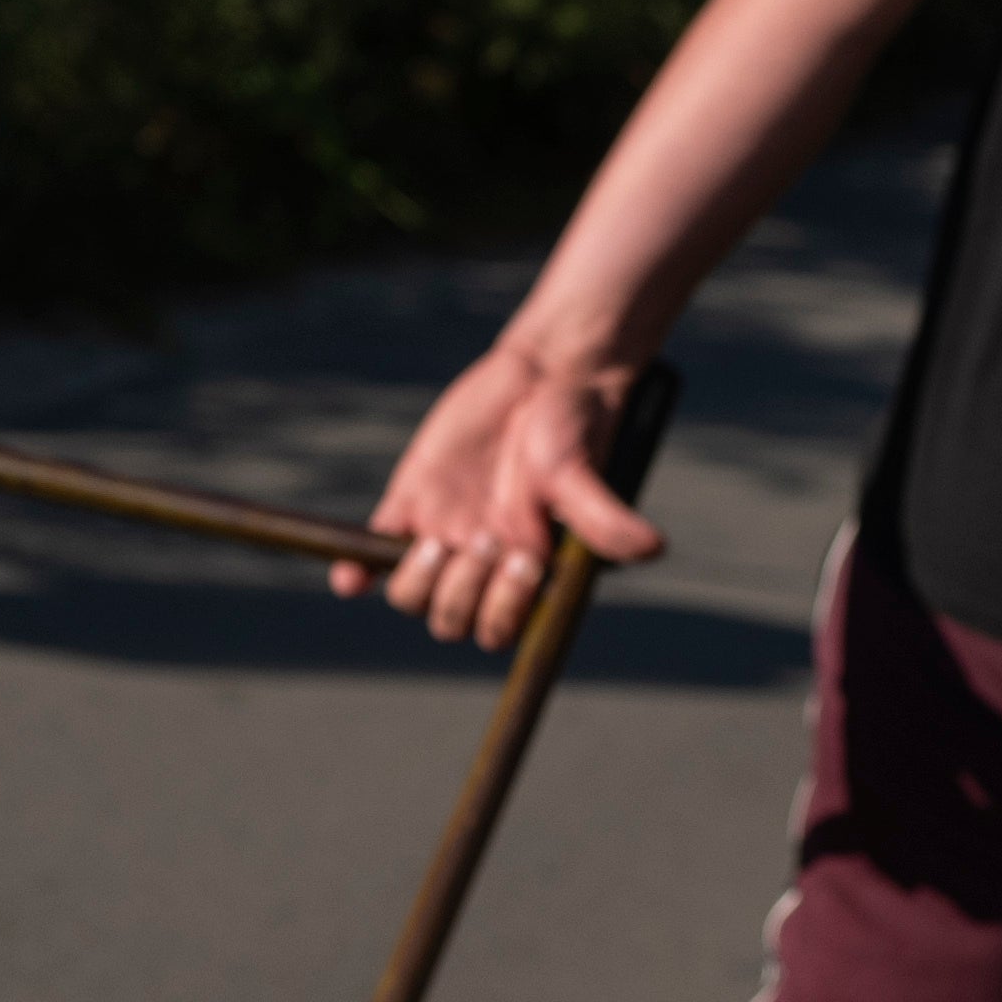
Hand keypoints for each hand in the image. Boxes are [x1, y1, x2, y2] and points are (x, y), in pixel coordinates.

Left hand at [354, 333, 666, 649]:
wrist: (541, 374)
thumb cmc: (570, 427)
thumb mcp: (580, 473)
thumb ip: (604, 519)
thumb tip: (653, 549)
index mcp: (524, 570)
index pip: (499, 627)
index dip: (501, 609)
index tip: (521, 560)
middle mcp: (480, 563)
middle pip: (450, 618)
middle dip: (462, 591)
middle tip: (486, 536)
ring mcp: (441, 534)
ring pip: (410, 594)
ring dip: (418, 580)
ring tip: (442, 538)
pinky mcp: (409, 501)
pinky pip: (372, 550)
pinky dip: (355, 569)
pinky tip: (347, 578)